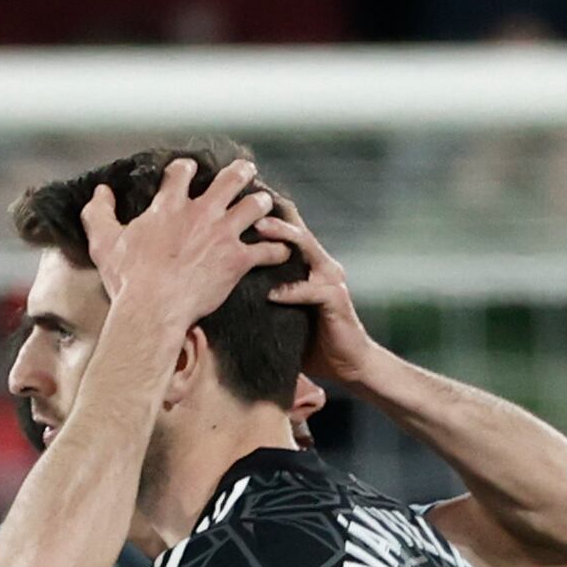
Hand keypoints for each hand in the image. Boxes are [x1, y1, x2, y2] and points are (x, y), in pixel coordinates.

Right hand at [80, 156, 289, 333]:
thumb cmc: (127, 279)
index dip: (186, 168)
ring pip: (255, 206)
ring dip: (263, 204)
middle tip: (245, 172)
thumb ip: (99, 213)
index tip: (188, 170)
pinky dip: (277, 250)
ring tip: (265, 204)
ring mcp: (223, 235)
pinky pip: (268, 250)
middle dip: (241, 173)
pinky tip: (281, 251)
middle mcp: (201, 213)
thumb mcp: (104, 243)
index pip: (182, 172)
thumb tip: (99, 192)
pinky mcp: (237, 261)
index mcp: (170, 206)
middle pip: (231, 179)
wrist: (152, 308)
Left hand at [258, 205, 382, 391]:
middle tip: (246, 208)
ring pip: (307, 250)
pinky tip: (272, 294)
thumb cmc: (309, 338)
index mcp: (308, 265)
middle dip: (273, 217)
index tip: (241, 203)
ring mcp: (331, 281)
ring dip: (284, 239)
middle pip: (297, 231)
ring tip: (259, 232)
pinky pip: (312, 291)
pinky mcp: (336, 300)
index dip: (270, 215)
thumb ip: (261, 296)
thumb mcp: (279, 312)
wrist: (346, 363)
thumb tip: (220, 292)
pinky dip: (292, 291)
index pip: (289, 231)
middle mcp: (322, 266)